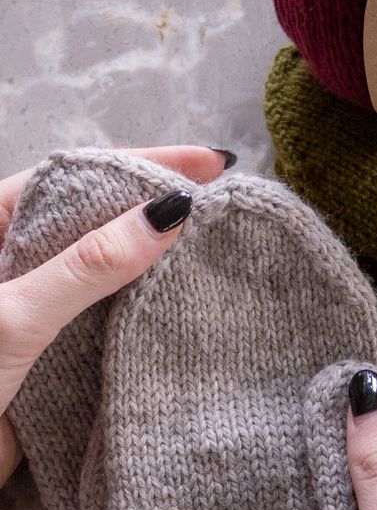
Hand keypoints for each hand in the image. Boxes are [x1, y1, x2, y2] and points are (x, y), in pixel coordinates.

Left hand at [0, 145, 231, 488]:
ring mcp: (34, 300)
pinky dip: (143, 303)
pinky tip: (182, 296)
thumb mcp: (15, 316)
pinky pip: (106, 312)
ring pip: (104, 264)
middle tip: (223, 197)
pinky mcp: (50, 347)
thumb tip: (165, 216)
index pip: (74, 176)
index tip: (208, 162)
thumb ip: (87, 266)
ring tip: (217, 240)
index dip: (141, 164)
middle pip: (94, 213)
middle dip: (155, 203)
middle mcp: (14, 255)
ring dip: (154, 254)